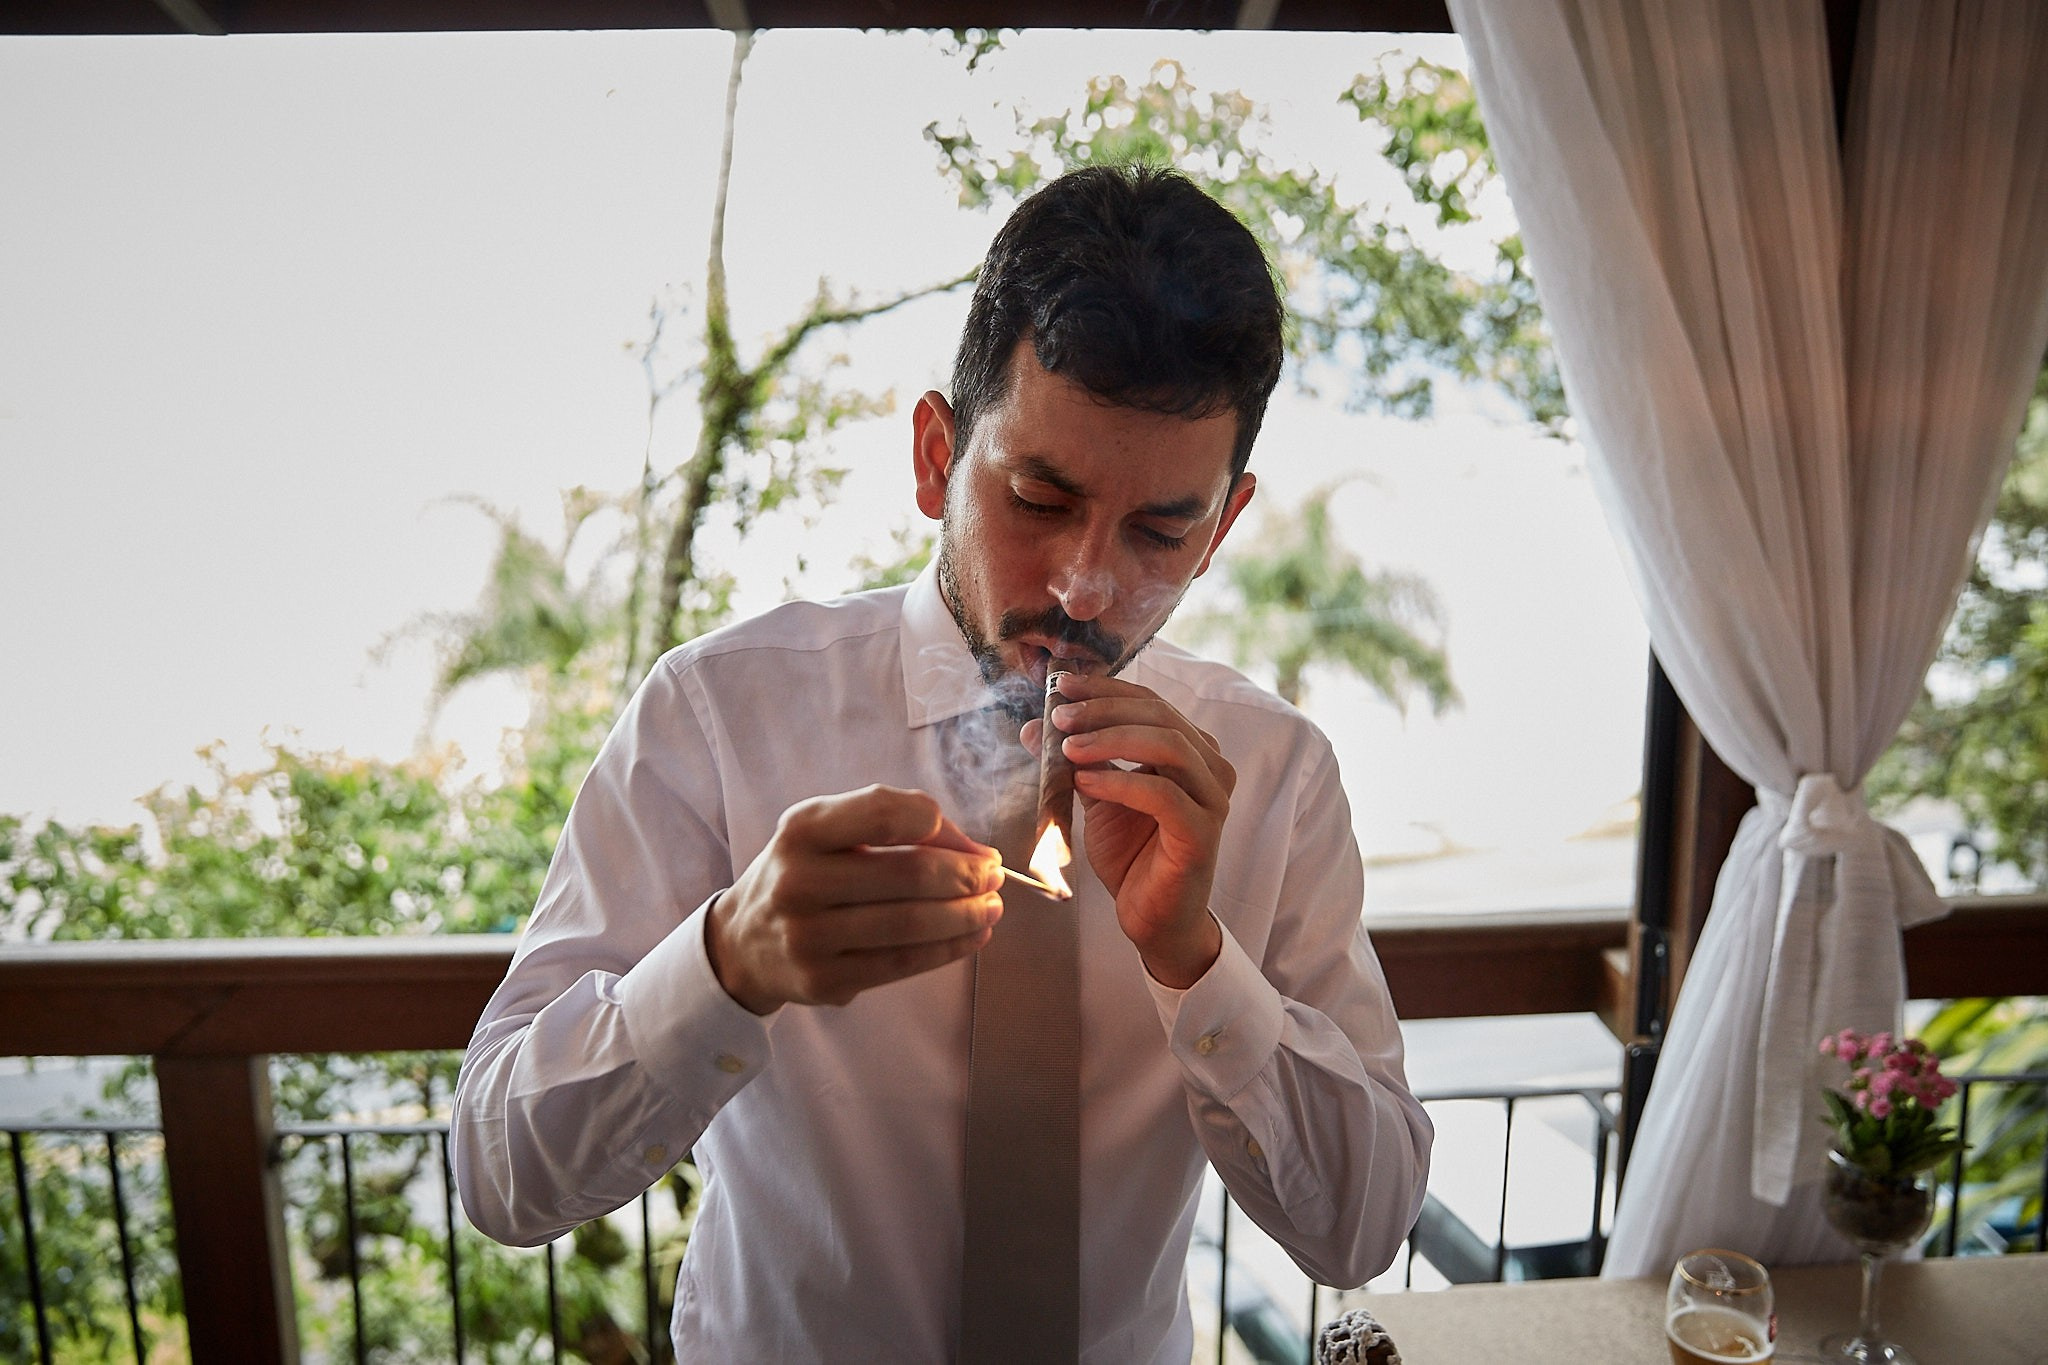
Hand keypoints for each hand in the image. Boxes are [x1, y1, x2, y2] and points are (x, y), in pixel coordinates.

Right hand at [706, 785, 1002, 1013]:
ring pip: (911, 925)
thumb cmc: (803, 872)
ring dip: (966, 916)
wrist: (742, 942)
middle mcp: (798, 881)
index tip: (972, 845)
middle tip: (994, 878)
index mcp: (802, 830)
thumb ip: (893, 823)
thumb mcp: (828, 830)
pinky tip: (972, 938)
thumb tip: (974, 851)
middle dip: (966, 877)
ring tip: (992, 908)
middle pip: (908, 875)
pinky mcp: (823, 981)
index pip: (887, 814)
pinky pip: (901, 964)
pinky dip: (947, 950)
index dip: (944, 828)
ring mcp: (808, 937)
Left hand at [1023, 672, 1229, 987]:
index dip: (1105, 689)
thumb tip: (1034, 726)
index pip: (1150, 701)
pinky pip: (1162, 794)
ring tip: (1068, 748)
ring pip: (1167, 745)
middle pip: (1159, 714)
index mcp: (1191, 750)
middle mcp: (1210, 768)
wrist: (1153, 918)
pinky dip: (1119, 782)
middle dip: (1104, 709)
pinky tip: (1084, 784)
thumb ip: (1076, 760)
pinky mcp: (1202, 832)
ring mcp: (1212, 799)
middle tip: (1059, 717)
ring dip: (1111, 739)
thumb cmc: (1132, 856)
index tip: (1061, 687)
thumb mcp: (1097, 797)